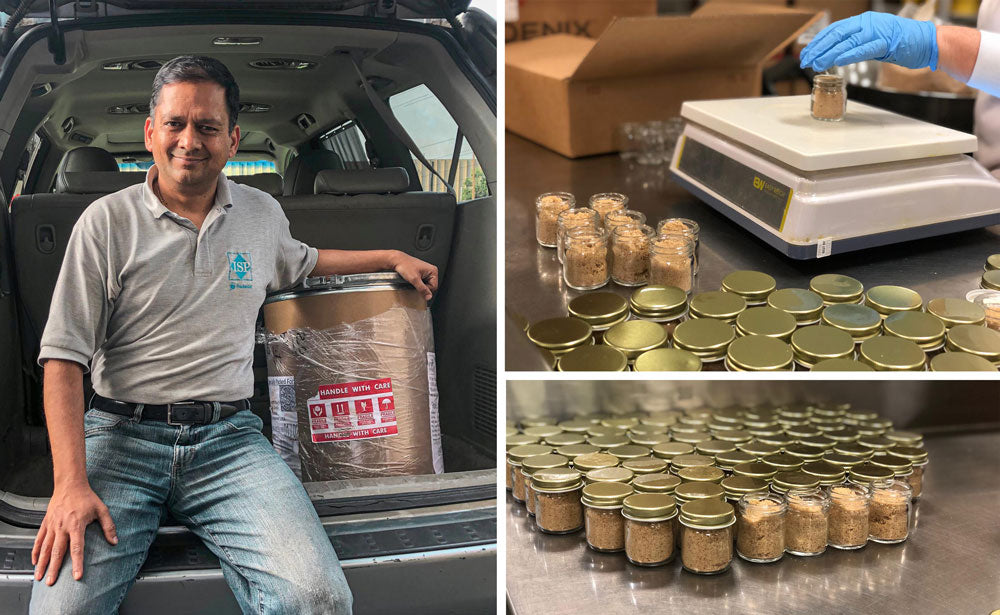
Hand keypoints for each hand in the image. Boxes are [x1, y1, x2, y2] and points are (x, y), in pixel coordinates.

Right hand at [32, 482, 116, 584]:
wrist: (70, 484)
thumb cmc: (86, 497)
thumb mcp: (102, 509)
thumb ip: (109, 526)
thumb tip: (115, 541)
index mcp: (76, 525)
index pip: (77, 548)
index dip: (77, 563)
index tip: (77, 576)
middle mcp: (62, 527)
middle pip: (57, 552)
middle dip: (54, 569)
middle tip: (51, 583)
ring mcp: (52, 525)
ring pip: (45, 548)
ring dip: (42, 564)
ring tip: (40, 577)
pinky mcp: (45, 523)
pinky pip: (39, 540)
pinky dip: (35, 552)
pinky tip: (35, 562)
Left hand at [391, 251, 437, 300]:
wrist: (397, 261)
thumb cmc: (405, 265)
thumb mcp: (414, 279)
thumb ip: (422, 289)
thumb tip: (428, 297)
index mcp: (433, 271)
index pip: (434, 287)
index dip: (426, 290)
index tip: (418, 288)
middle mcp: (431, 271)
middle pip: (430, 287)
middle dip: (422, 288)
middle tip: (414, 284)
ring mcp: (426, 272)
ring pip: (425, 285)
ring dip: (419, 286)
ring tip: (412, 282)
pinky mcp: (421, 274)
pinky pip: (422, 283)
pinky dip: (417, 284)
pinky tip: (412, 281)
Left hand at [800, 12, 937, 72]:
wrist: (928, 42)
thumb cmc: (902, 44)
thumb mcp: (873, 42)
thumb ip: (856, 45)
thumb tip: (836, 55)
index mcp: (863, 21)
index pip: (834, 30)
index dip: (818, 42)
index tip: (806, 53)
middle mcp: (868, 23)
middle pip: (836, 35)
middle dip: (818, 48)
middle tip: (805, 61)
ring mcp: (877, 31)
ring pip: (847, 42)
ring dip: (829, 54)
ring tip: (816, 64)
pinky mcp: (887, 42)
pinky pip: (864, 48)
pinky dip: (849, 55)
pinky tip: (837, 61)